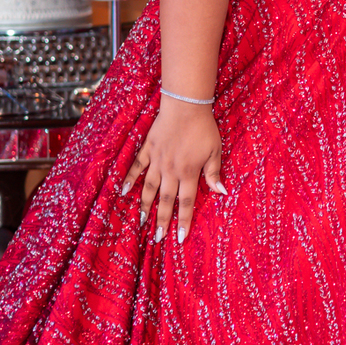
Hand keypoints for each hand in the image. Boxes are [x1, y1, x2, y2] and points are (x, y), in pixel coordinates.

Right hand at [121, 99, 224, 242]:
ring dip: (144, 206)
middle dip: (162, 221)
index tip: (179, 238)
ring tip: (141, 221)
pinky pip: (137, 167)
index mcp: (189, 173)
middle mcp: (171, 170)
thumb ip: (214, 173)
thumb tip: (222, 193)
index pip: (186, 203)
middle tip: (157, 238)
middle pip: (166, 201)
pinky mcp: (148, 149)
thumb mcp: (215, 151)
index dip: (183, 221)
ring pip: (149, 188)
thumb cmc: (204, 128)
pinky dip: (130, 179)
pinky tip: (124, 192)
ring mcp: (157, 160)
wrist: (185, 106)